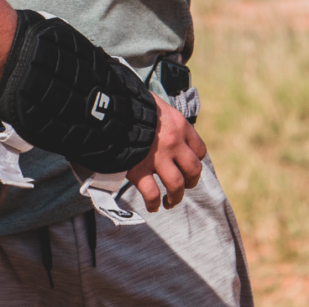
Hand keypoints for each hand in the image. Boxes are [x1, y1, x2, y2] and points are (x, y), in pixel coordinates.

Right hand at [126, 95, 206, 211]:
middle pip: (193, 170)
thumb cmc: (130, 102)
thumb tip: (156, 118)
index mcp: (178, 125)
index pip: (199, 149)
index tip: (187, 164)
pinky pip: (151, 193)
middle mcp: (173, 143)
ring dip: (175, 198)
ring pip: (176, 185)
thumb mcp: (152, 103)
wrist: (110, 106)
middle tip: (184, 186)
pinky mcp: (139, 169)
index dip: (194, 160)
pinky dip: (153, 203)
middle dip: (190, 182)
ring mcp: (157, 158)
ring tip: (169, 202)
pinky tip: (152, 206)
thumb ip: (160, 115)